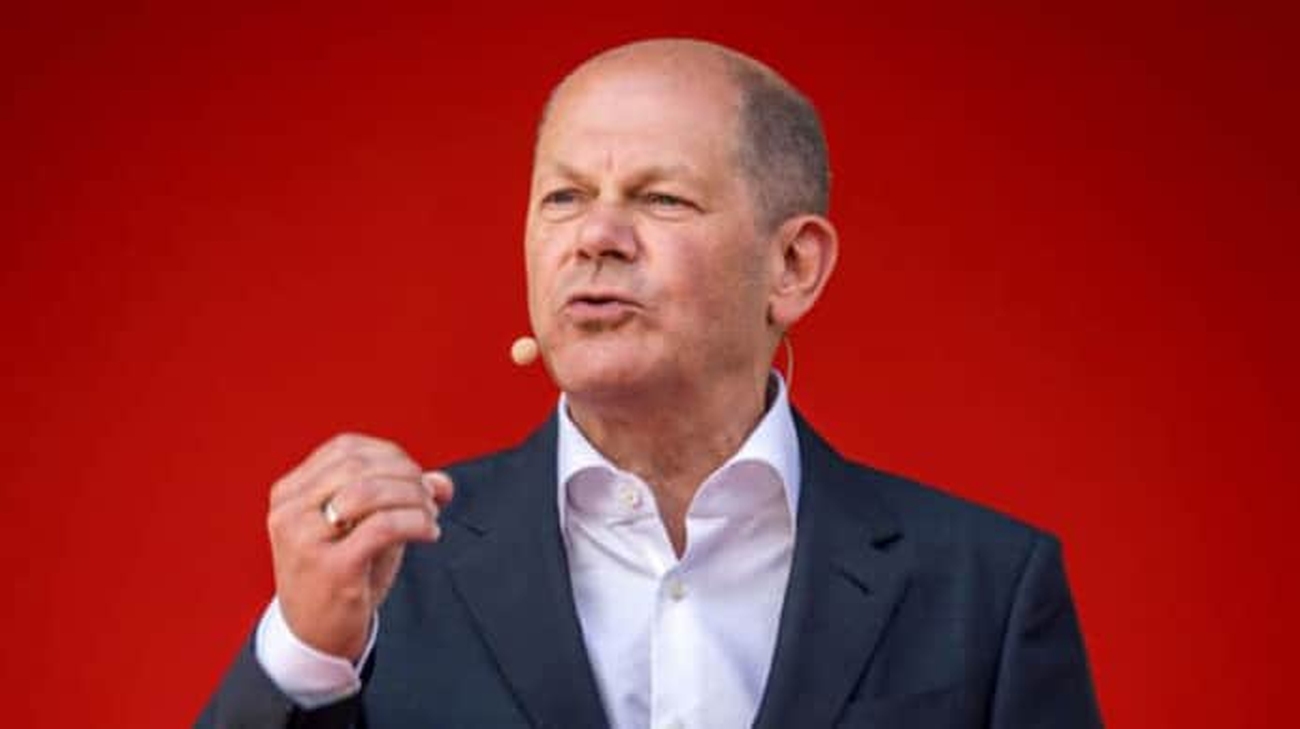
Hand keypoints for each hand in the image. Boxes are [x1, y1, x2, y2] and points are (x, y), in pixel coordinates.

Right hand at [266, 433, 453, 661]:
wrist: (315, 637)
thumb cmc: (340, 575)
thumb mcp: (365, 526)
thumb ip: (399, 496)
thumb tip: (441, 480)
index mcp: (290, 493)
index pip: (346, 448)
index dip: (391, 455)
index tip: (419, 476)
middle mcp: (289, 510)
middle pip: (360, 466)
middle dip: (407, 476)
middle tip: (431, 497)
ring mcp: (304, 539)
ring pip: (371, 491)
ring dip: (413, 498)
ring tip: (430, 516)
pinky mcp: (330, 567)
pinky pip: (384, 526)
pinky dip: (416, 523)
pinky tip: (430, 534)